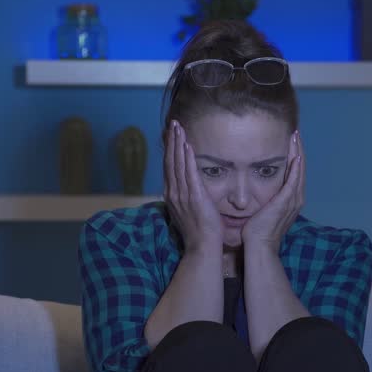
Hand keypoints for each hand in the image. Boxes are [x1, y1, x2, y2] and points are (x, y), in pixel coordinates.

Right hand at [163, 120, 223, 254]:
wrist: (201, 247)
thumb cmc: (198, 232)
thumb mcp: (187, 211)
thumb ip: (185, 197)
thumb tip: (185, 189)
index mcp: (172, 195)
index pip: (169, 167)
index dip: (170, 150)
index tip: (171, 135)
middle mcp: (174, 193)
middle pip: (170, 161)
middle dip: (171, 141)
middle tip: (173, 124)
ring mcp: (183, 195)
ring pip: (178, 164)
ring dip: (178, 144)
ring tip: (178, 128)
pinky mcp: (194, 197)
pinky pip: (190, 174)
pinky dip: (188, 158)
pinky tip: (187, 145)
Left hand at [241, 130, 303, 251]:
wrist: (259, 246)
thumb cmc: (257, 231)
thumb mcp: (263, 210)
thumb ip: (264, 199)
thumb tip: (253, 190)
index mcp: (290, 199)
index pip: (295, 172)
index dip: (293, 155)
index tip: (289, 141)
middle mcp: (296, 198)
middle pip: (300, 168)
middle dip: (298, 149)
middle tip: (295, 132)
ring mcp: (293, 200)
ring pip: (299, 171)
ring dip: (298, 152)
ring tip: (295, 137)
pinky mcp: (286, 202)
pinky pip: (294, 180)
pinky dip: (296, 167)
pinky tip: (296, 155)